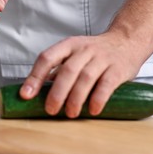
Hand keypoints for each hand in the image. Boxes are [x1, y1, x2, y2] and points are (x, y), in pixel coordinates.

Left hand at [20, 31, 143, 117]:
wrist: (127, 40)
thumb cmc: (95, 51)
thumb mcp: (74, 53)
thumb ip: (58, 69)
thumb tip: (38, 90)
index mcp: (68, 45)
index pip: (47, 58)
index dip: (35, 77)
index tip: (26, 95)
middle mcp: (84, 49)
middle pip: (67, 70)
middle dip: (56, 92)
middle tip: (50, 109)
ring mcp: (102, 58)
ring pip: (85, 78)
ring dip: (75, 98)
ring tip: (70, 113)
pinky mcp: (117, 68)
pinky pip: (106, 84)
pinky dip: (98, 98)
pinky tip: (93, 110)